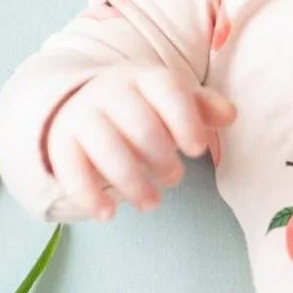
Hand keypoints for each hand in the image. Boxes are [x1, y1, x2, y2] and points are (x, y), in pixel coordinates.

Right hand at [44, 65, 235, 220]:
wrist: (79, 102)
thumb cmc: (141, 106)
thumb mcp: (171, 100)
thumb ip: (202, 107)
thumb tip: (230, 115)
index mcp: (144, 77)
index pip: (167, 89)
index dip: (185, 119)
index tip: (197, 149)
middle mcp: (110, 92)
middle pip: (138, 122)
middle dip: (161, 156)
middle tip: (174, 178)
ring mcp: (82, 116)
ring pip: (105, 147)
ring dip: (132, 181)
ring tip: (151, 203)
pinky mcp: (61, 143)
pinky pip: (70, 169)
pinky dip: (88, 195)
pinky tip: (108, 215)